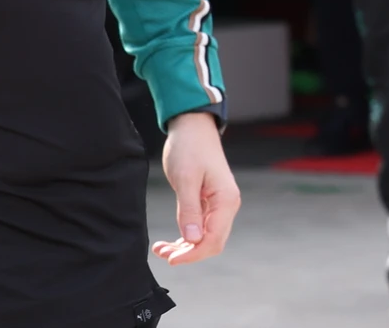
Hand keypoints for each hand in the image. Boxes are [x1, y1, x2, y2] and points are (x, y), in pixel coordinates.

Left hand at [151, 111, 240, 264]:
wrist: (194, 129)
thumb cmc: (189, 149)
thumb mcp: (185, 179)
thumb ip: (189, 210)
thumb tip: (192, 240)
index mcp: (226, 201)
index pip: (213, 240)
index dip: (193, 254)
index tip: (170, 259)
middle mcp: (228, 206)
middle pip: (212, 243)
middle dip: (188, 253)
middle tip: (161, 253)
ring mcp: (221, 205)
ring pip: (207, 238)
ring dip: (186, 248)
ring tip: (161, 248)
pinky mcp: (211, 203)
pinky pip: (202, 228)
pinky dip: (187, 238)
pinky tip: (171, 240)